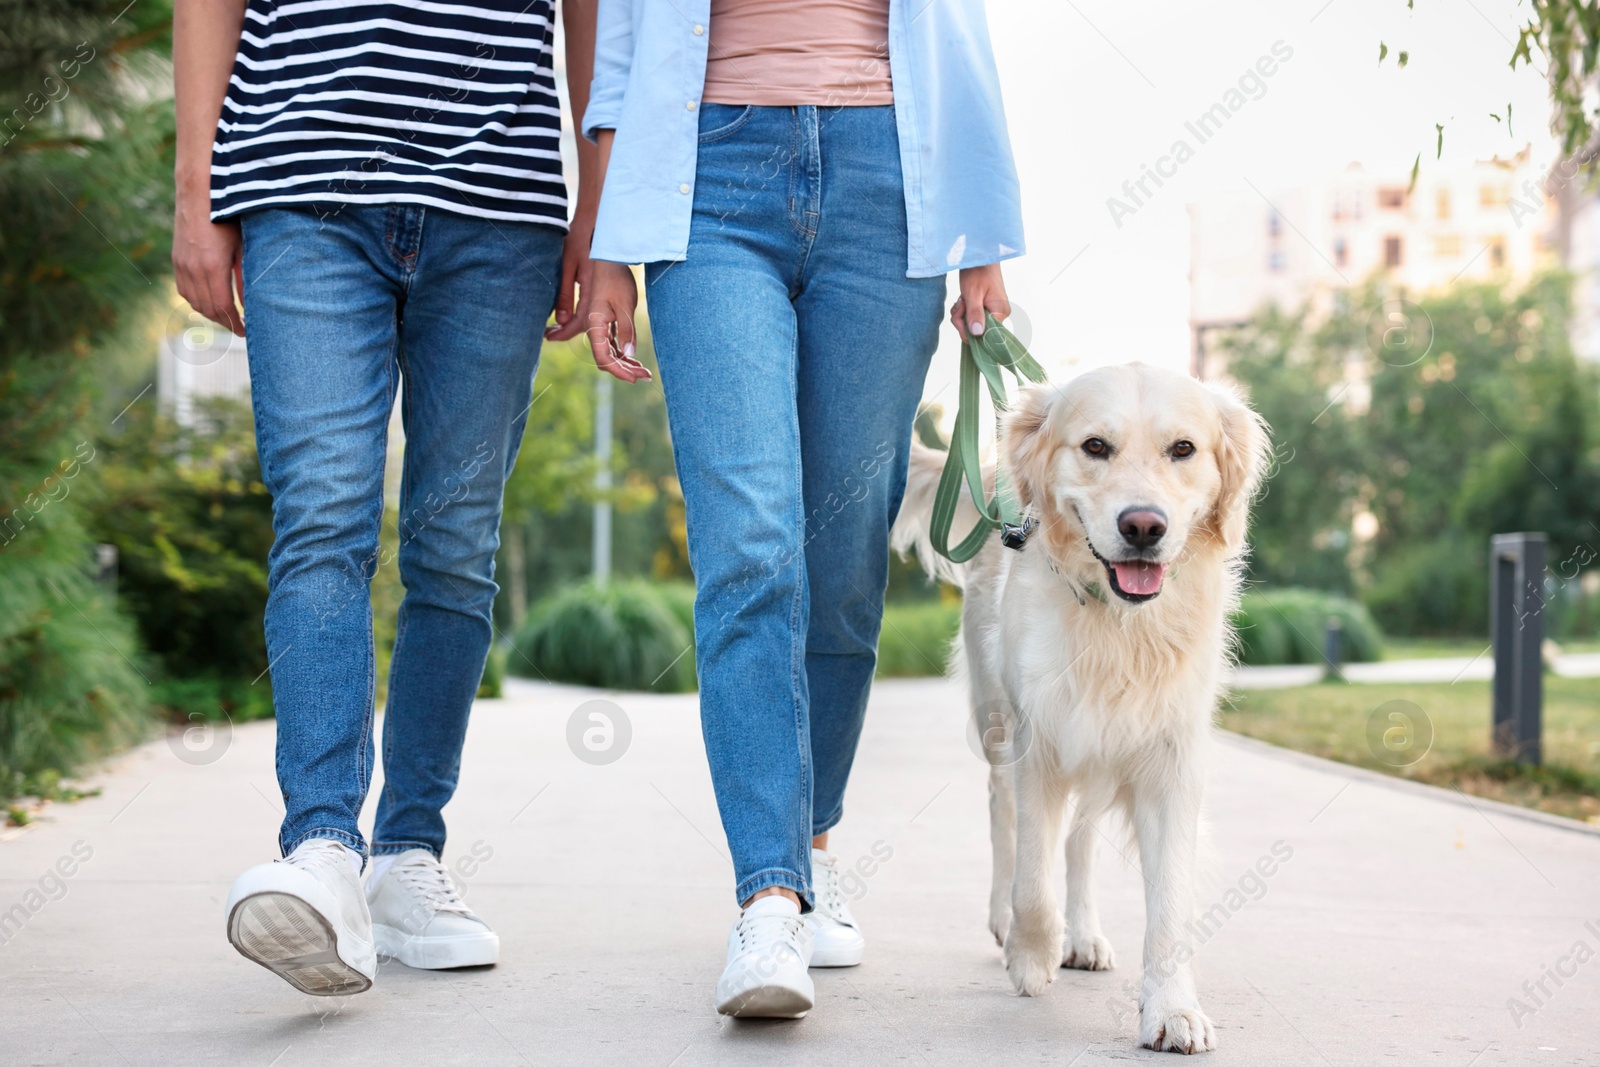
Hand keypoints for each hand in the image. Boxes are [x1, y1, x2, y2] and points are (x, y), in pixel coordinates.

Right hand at [172, 189, 243, 334]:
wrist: (200, 191)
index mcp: (212, 267)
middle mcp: (193, 268)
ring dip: (210, 313)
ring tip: (227, 317)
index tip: (247, 332)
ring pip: (193, 301)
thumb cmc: (229, 216)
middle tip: (240, 328)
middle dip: (225, 322)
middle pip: (207, 308)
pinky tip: (209, 302)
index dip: (235, 323)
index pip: (223, 307)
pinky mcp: (176, 258)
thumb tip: (249, 304)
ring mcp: (181, 264)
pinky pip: (183, 289)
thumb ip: (246, 276)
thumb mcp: (244, 246)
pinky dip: (196, 300)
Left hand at [545, 209, 594, 341]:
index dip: (564, 332)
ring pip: (591, 316)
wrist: (595, 222)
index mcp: (593, 290)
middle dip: (567, 331)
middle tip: (548, 335)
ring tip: (555, 328)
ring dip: (573, 324)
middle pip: (587, 323)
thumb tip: (562, 321)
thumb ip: (565, 295)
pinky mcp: (603, 285)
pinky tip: (569, 315)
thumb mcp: (567, 266)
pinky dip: (580, 314)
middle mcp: (602, 293)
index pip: (580, 321)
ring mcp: (605, 290)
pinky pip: (593, 306)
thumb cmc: (579, 240)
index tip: (549, 337)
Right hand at [584, 260, 651, 383]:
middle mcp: (594, 329)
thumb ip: (626, 330)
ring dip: (626, 364)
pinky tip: (636, 360)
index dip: (618, 371)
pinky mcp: (607, 324)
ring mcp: (600, 328)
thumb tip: (628, 354)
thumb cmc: (616, 280)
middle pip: (607, 359)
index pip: (603, 358)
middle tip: (645, 376)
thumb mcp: (625, 305)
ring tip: (645, 371)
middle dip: (624, 370)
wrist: (611, 262)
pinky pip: (614, 345)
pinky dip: (624, 354)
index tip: (634, 378)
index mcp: (594, 326)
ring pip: (611, 354)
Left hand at [950, 262, 1010, 340]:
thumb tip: (977, 334)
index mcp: (1000, 312)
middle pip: (976, 331)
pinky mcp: (984, 308)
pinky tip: (963, 300)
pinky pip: (970, 317)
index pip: (985, 335)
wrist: (978, 257)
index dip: (969, 331)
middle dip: (962, 319)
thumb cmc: (978, 271)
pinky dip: (963, 310)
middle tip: (961, 303)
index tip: (962, 317)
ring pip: (970, 324)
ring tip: (962, 299)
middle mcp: (999, 314)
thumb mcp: (973, 294)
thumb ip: (975, 314)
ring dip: (961, 313)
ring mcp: (991, 312)